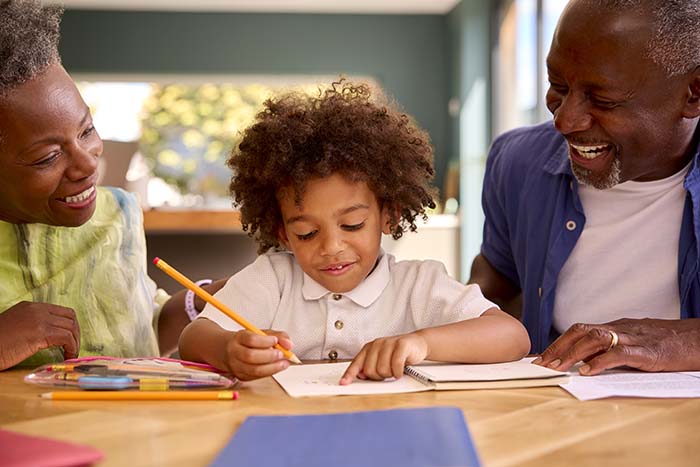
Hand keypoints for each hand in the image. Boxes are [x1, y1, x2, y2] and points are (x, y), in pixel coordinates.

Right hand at [0, 301, 79, 370]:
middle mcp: (37, 309)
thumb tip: (50, 336)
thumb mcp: (16, 327)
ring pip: (71, 328)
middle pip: (70, 317)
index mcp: (30, 307)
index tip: (70, 339)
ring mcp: (39, 320)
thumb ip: (32, 325)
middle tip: (73, 347)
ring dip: (75, 342)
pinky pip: (66, 338)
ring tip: (70, 354)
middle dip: (76, 333)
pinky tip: (66, 357)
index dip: (70, 325)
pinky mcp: (40, 333)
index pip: (62, 311)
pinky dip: (71, 348)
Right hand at [223, 329, 293, 380]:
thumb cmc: (248, 341)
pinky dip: (269, 372)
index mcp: (239, 338)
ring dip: (272, 367)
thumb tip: (289, 344)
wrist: (226, 350)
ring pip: (254, 370)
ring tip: (283, 363)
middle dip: (269, 356)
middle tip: (282, 354)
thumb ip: (278, 336)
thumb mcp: (261, 333)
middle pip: (251, 356)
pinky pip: (256, 377)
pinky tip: (277, 367)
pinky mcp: (240, 376)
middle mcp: (234, 352)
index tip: (276, 340)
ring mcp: (235, 366)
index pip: (251, 340)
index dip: (265, 341)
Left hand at [339, 332, 428, 384]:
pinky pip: (396, 365)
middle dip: (379, 377)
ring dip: (390, 375)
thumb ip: (370, 367)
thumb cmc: (398, 354)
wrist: (417, 344)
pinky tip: (400, 371)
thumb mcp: (382, 360)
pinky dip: (398, 372)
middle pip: (370, 370)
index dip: (349, 374)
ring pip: (383, 369)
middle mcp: (377, 344)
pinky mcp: (401, 345)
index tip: (343, 383)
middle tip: (387, 373)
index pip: (356, 363)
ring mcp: (389, 343)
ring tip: (395, 370)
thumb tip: (361, 375)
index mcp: (369, 348)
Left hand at [533, 318, 699, 374]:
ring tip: (557, 367)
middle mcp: (620, 328)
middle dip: (558, 347)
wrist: (699, 338)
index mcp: (616, 326)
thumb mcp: (636, 343)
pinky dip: (599, 362)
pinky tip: (586, 371)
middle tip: (541, 364)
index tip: (541, 356)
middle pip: (581, 331)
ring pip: (595, 338)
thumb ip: (613, 349)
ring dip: (572, 353)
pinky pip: (619, 354)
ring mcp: (633, 338)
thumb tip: (586, 361)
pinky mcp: (647, 351)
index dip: (559, 342)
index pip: (579, 330)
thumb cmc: (669, 344)